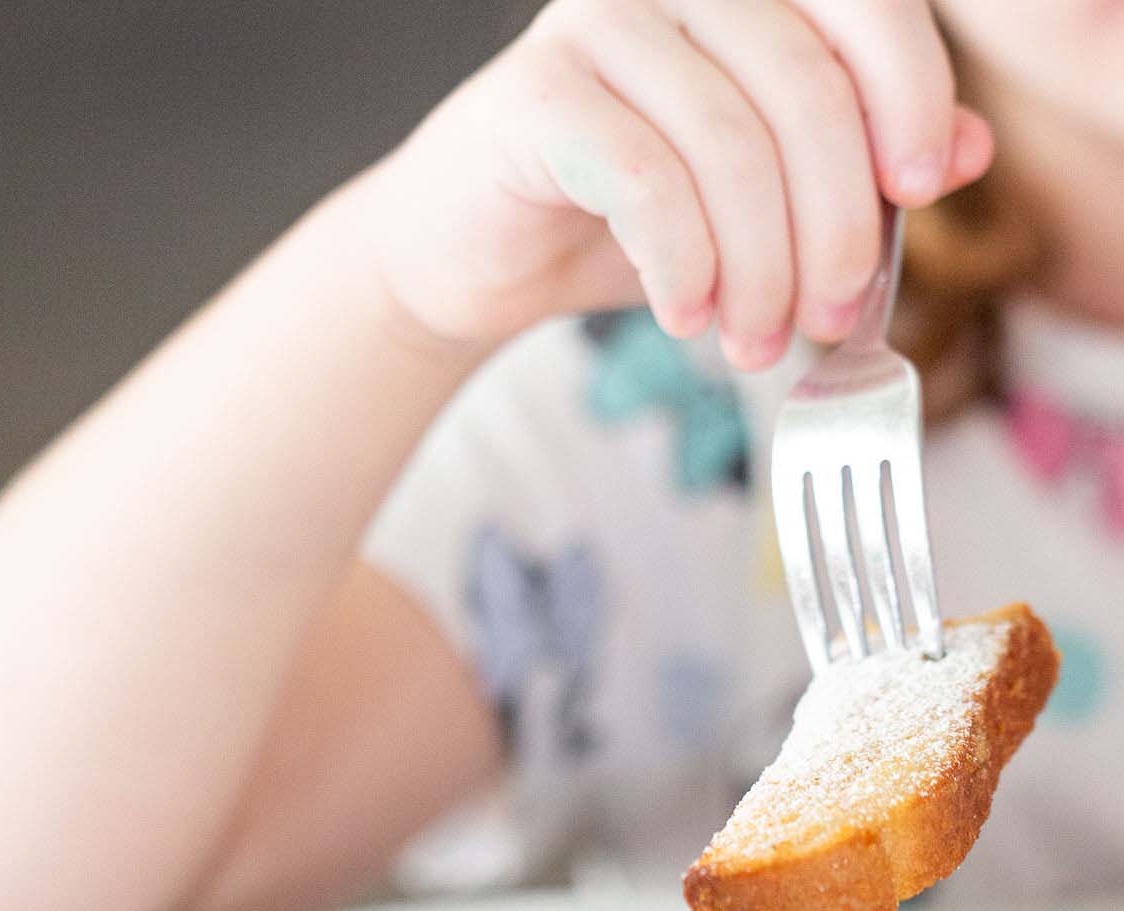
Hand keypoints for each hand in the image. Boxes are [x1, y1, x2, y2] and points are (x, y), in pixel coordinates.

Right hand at [368, 0, 992, 365]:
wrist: (476, 255)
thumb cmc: (625, 221)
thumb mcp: (765, 197)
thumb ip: (862, 163)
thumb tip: (969, 150)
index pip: (866, 6)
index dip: (912, 95)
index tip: (924, 191)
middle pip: (806, 89)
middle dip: (834, 225)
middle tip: (830, 319)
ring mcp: (601, 23)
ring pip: (730, 145)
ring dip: (759, 268)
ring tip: (753, 342)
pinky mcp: (538, 93)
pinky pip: (646, 180)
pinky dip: (683, 263)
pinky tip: (685, 317)